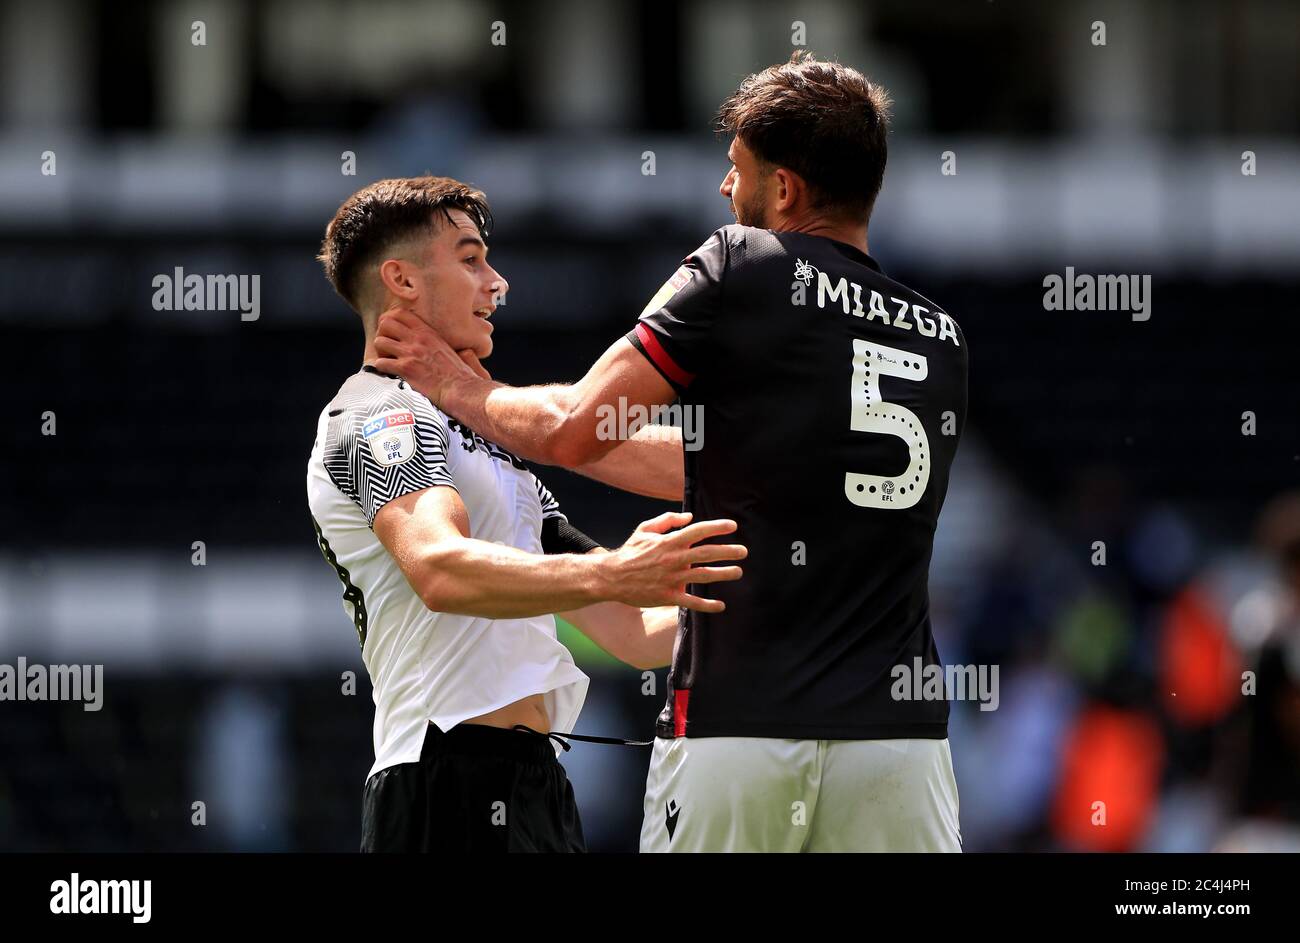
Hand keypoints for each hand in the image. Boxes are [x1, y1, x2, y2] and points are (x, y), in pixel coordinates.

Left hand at [374, 308, 485, 404]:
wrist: (461, 390)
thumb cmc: (461, 375)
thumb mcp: (454, 351)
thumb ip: (443, 342)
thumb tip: (454, 348)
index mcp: (428, 332)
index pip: (400, 313)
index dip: (390, 320)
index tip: (392, 332)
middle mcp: (417, 339)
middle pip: (385, 323)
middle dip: (382, 334)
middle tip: (387, 346)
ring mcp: (410, 353)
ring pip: (380, 342)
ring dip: (380, 352)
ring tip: (388, 360)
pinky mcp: (405, 369)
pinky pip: (380, 363)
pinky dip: (381, 368)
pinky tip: (389, 373)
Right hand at [603, 512, 745, 612]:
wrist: (612, 577)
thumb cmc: (630, 552)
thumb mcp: (644, 529)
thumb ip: (667, 521)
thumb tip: (689, 517)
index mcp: (669, 542)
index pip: (698, 531)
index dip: (717, 527)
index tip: (733, 526)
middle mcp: (674, 560)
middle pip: (707, 553)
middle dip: (728, 551)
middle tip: (743, 551)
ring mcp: (672, 579)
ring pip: (704, 576)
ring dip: (723, 574)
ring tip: (738, 572)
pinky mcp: (668, 596)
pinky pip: (692, 602)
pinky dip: (707, 605)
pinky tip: (721, 605)